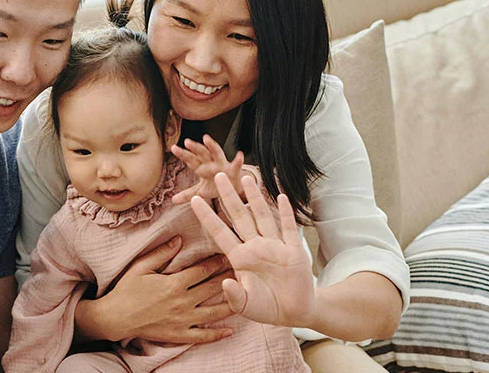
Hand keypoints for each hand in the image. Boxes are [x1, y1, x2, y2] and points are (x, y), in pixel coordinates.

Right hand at [80, 237, 235, 343]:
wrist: (116, 318)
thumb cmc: (126, 290)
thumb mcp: (140, 267)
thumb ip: (161, 253)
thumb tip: (179, 240)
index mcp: (173, 284)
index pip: (202, 271)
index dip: (217, 263)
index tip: (228, 255)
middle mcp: (182, 302)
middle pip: (212, 289)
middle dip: (229, 278)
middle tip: (244, 271)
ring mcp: (182, 321)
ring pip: (213, 313)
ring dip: (231, 304)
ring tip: (245, 296)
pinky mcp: (179, 335)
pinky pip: (202, 336)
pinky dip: (217, 334)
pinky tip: (230, 330)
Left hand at [170, 134, 244, 204]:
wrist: (234, 191)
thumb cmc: (217, 187)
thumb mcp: (201, 192)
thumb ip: (187, 194)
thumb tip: (172, 200)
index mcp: (202, 168)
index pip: (191, 159)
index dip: (183, 154)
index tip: (173, 148)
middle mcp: (211, 164)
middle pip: (202, 154)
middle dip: (195, 148)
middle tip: (187, 142)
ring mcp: (223, 166)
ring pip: (217, 154)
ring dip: (212, 146)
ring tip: (206, 139)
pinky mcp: (234, 171)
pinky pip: (236, 165)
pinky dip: (238, 160)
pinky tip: (239, 155)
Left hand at [191, 173, 315, 327]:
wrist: (294, 312)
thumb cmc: (267, 308)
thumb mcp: (246, 306)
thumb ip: (235, 296)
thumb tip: (225, 282)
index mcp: (240, 258)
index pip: (220, 232)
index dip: (207, 216)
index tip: (194, 199)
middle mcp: (255, 247)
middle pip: (239, 216)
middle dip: (228, 196)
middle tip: (218, 175)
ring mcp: (274, 246)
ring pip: (262, 216)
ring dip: (255, 197)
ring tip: (246, 179)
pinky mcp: (293, 250)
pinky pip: (288, 228)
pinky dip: (285, 213)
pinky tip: (281, 196)